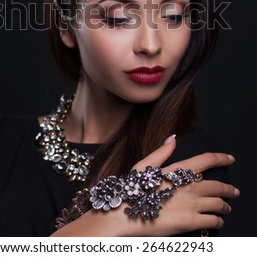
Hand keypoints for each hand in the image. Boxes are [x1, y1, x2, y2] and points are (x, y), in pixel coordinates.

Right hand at [123, 135, 238, 235]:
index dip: (221, 158)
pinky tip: (217, 220)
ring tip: (226, 208)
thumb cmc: (132, 190)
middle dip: (229, 188)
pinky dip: (218, 220)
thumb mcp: (143, 166)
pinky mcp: (190, 222)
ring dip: (225, 206)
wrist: (124, 215)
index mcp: (178, 170)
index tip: (230, 158)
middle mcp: (188, 186)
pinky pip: (213, 220)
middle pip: (217, 185)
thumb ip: (161, 152)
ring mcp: (190, 204)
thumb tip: (173, 137)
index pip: (206, 160)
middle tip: (234, 191)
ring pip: (218, 204)